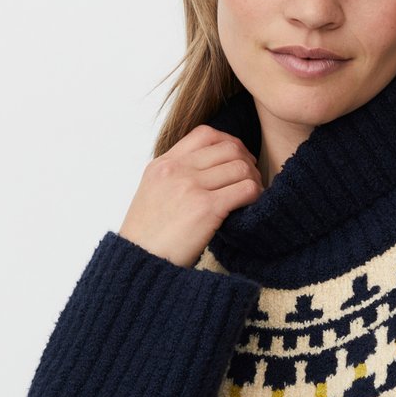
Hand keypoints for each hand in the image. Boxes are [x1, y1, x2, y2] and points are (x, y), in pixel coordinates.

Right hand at [118, 125, 264, 268]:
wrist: (140, 262)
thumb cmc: (149, 236)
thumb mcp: (153, 193)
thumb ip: (175, 176)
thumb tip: (209, 170)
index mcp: (163, 164)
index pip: (205, 134)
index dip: (229, 143)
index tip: (236, 159)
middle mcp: (176, 170)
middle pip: (229, 148)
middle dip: (246, 161)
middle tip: (250, 179)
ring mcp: (191, 187)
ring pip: (241, 167)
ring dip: (254, 180)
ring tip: (252, 195)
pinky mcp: (206, 208)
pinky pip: (246, 189)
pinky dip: (255, 195)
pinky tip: (251, 206)